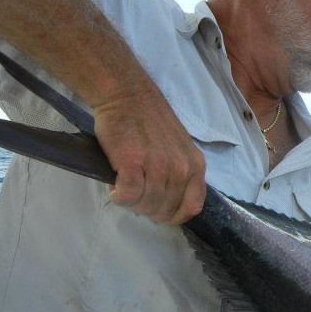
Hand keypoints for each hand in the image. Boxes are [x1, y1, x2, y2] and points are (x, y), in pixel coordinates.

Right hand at [93, 91, 205, 224]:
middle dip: (147, 209)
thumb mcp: (179, 149)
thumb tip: (165, 203)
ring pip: (146, 204)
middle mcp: (182, 169)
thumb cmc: (150, 122)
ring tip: (123, 189)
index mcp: (196, 166)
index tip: (158, 211)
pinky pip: (128, 195)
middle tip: (134, 196)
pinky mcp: (134, 163)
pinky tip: (114, 187)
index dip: (173, 216)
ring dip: (131, 202)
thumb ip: (179, 174)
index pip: (192, 207)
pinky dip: (119, 196)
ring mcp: (159, 166)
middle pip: (165, 209)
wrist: (127, 96)